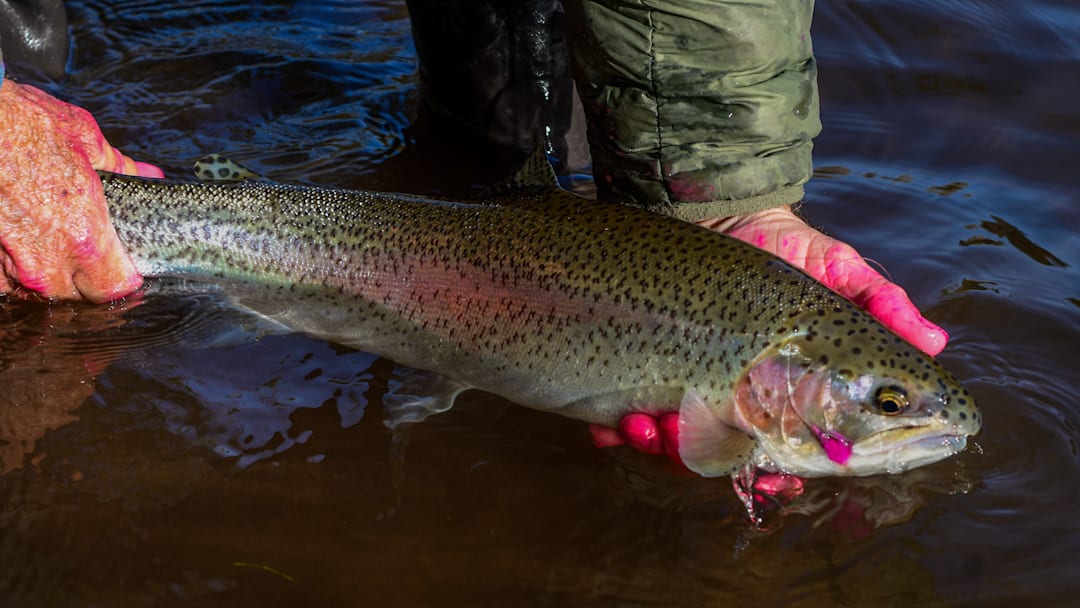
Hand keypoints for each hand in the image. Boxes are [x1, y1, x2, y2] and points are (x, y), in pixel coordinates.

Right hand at [0, 80, 162, 301]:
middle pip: (79, 294)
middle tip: (91, 249)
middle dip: (89, 278)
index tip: (125, 263)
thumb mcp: (83, 138)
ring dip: (52, 273)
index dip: (125, 278)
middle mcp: (46, 260)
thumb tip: (147, 174)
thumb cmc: (20, 122)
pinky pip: (6, 280)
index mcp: (83, 235)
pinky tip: (22, 241)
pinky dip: (14, 268)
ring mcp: (9, 265)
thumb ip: (120, 167)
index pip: (115, 287)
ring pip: (41, 289)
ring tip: (54, 239)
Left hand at [591, 204, 949, 464]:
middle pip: (719, 459)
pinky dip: (620, 432)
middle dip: (706, 463)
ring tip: (649, 425)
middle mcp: (728, 398)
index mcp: (780, 392)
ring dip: (659, 448)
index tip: (778, 472)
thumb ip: (881, 305)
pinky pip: (621, 422)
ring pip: (669, 448)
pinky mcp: (638, 373)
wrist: (717, 210)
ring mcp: (681, 388)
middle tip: (697, 447)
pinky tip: (619, 422)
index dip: (781, 471)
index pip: (784, 449)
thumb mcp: (838, 272)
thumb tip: (934, 343)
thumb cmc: (783, 247)